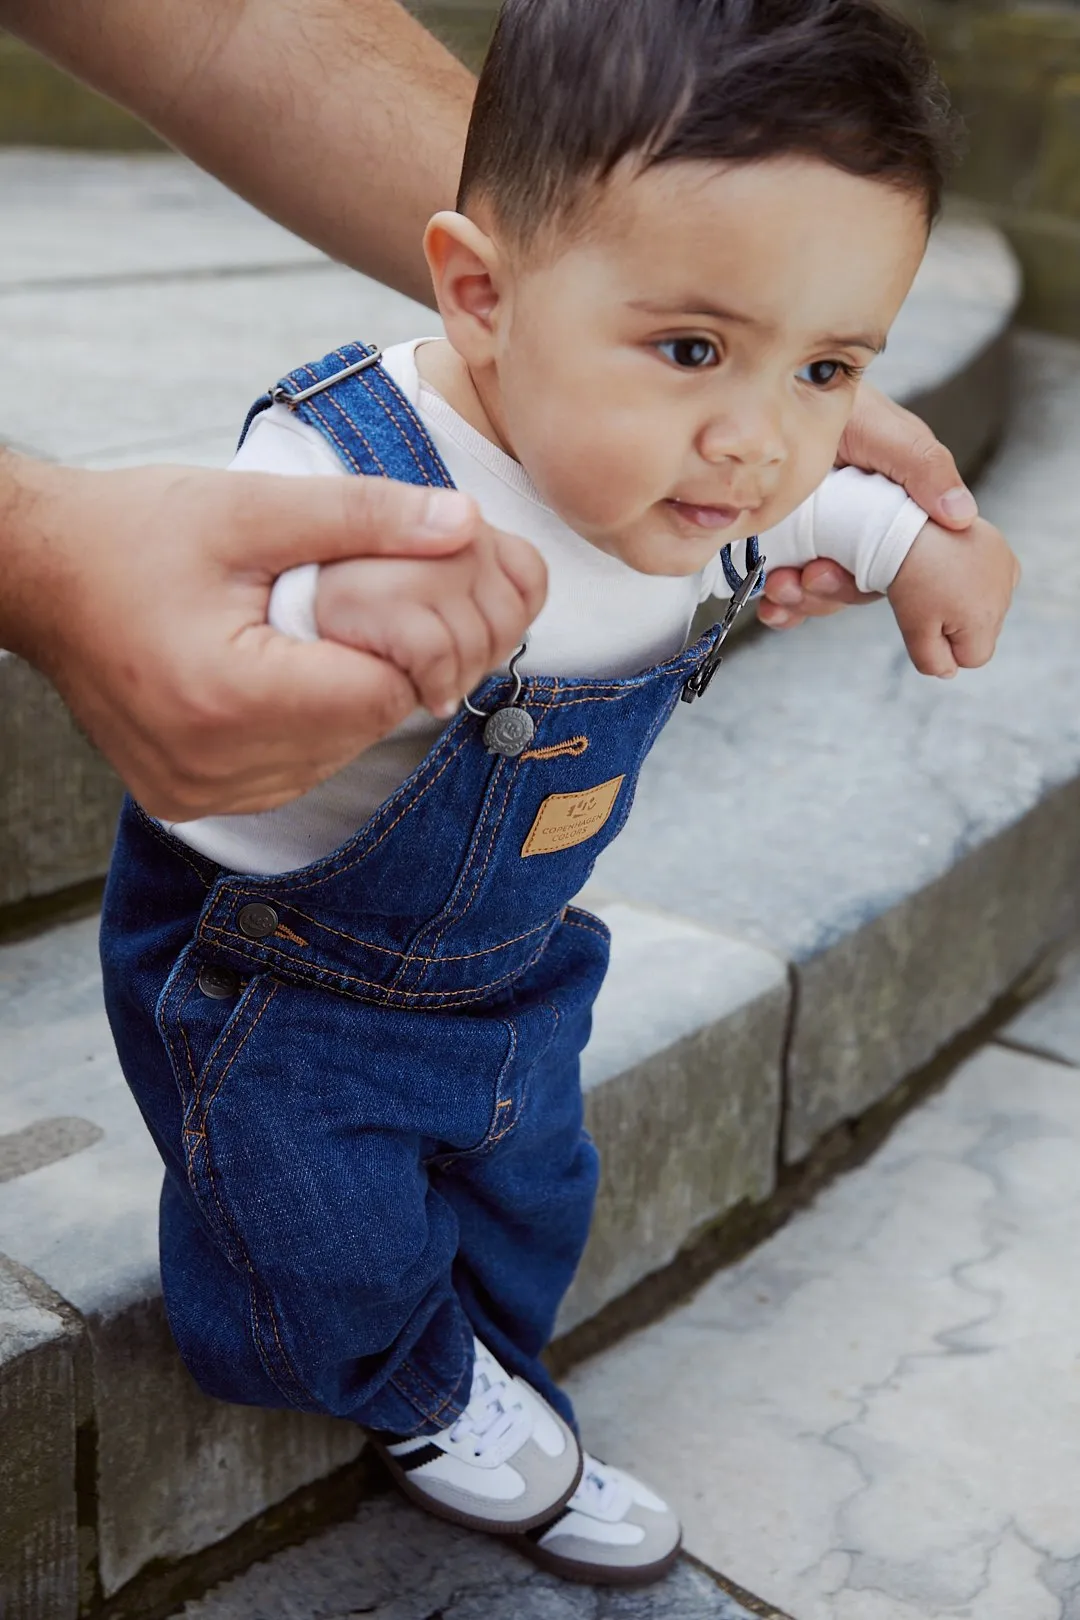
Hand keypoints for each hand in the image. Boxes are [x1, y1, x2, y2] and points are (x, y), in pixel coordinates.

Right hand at [0, 454, 543, 819]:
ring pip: (331, 756)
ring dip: (338, 700)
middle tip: (342, 608)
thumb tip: (464, 525)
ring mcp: (197, 793)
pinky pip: (287, 774)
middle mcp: (212, 766)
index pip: (382, 692)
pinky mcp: (187, 801)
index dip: (404, 641)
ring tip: (301, 638)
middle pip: (361, 729)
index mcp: (230, 696)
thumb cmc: (130, 534)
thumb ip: (365, 516)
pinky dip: (299, 728)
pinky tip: (273, 677)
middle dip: (372, 666)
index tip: (386, 595)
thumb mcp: (250, 506)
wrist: (38, 577)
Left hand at [759, 382, 980, 630]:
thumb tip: (962, 517)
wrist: (790, 389)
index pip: (897, 571)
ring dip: (799, 601)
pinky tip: (770, 608)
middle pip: (853, 588)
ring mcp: (821, 542)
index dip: (871, 585)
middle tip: (806, 580)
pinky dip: (781, 608)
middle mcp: (861, 536)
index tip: (845, 581)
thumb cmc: (851, 406)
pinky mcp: (785, 546)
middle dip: (827, 594)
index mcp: (896, 517)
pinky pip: (787, 591)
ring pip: (818, 594)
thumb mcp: (890, 432)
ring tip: (779, 588)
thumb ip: (924, 468)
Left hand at [887, 516, 1019, 677]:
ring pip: (989, 609)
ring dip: (966, 601)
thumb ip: (932, 660)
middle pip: (983, 634)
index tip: (927, 621)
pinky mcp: (1002, 552)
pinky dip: (975, 580)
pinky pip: (993, 583)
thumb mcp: (914, 628)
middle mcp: (1004, 595)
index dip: (947, 648)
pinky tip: (955, 567)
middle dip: (958, 625)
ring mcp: (1006, 571)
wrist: (911, 522)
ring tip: (939, 579)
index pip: (974, 658)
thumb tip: (950, 673)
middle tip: (929, 597)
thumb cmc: (910, 577)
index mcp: (984, 619)